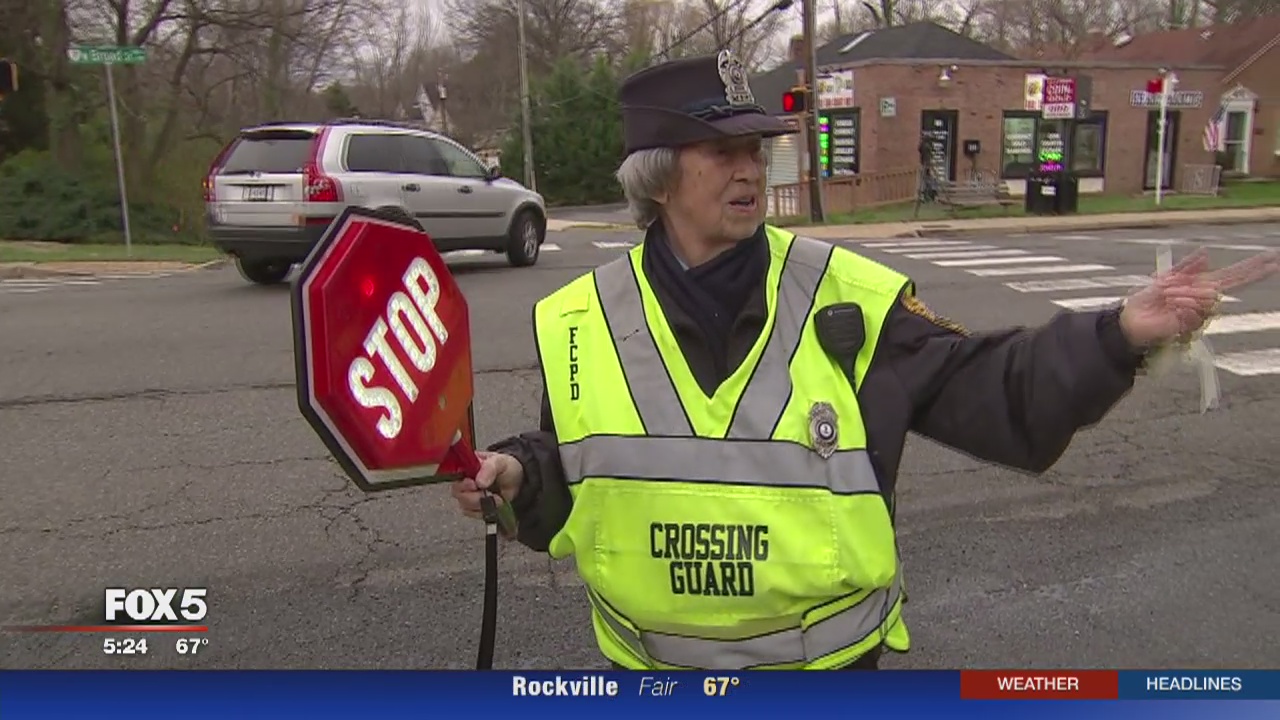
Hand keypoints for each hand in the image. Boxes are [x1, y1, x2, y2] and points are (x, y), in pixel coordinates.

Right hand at [450, 451, 523, 521]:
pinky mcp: (475, 507)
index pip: (455, 476)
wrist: (519, 481)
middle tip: (488, 494)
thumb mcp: (500, 462)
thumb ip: (489, 469)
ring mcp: (469, 495)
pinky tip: (495, 504)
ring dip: (481, 505)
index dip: (462, 483)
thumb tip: (478, 482)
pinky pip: (473, 513)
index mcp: (467, 467)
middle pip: (457, 493)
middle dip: (473, 497)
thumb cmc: (507, 467)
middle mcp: (464, 481)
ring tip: (497, 498)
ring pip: (464, 505)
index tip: (474, 485)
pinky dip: (484, 511)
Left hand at [1120, 248, 1279, 348]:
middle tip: (1179, 285)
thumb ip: (1186, 267)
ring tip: (1167, 297)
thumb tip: (1206, 254)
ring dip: (1185, 294)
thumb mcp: (1165, 277)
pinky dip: (1181, 305)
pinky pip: (1196, 310)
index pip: (1234, 275)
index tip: (1274, 258)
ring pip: (1209, 297)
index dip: (1253, 268)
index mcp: (1202, 285)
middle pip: (1230, 286)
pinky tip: (1170, 308)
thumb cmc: (1147, 300)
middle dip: (1216, 280)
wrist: (1131, 319)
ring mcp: (1202, 313)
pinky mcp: (1193, 325)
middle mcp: (1207, 299)